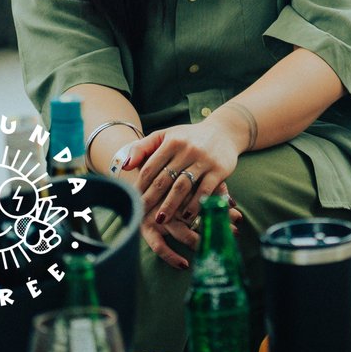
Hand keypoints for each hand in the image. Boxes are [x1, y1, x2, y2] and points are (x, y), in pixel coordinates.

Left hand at [113, 122, 244, 267]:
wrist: (225, 131)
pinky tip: (187, 216)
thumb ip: (143, 147)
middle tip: (141, 215)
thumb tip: (125, 166)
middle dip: (151, 200)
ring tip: (160, 220)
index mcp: (172, 141)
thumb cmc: (189, 137)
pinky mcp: (219, 169)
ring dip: (170, 205)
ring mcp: (204, 160)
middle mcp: (188, 149)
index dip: (140, 187)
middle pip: (164, 179)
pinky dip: (195, 204)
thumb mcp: (166, 135)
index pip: (150, 168)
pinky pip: (204, 190)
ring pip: (183, 186)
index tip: (132, 201)